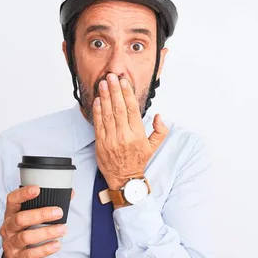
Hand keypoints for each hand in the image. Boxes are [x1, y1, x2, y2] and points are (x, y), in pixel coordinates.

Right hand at [0, 185, 68, 257]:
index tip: (37, 189)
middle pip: (21, 218)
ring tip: (63, 229)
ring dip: (47, 232)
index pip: (12, 200)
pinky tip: (57, 244)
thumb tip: (70, 193)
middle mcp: (8, 227)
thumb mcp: (30, 220)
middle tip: (59, 212)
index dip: (23, 194)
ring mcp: (11, 243)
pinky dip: (45, 249)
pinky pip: (31, 254)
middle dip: (41, 214)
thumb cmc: (25, 233)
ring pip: (26, 237)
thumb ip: (47, 206)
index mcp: (11, 214)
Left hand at [93, 73, 168, 189]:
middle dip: (114, 91)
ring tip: (103, 84)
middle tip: (111, 77)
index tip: (124, 82)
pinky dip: (97, 111)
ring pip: (107, 114)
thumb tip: (159, 116)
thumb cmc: (137, 162)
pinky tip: (97, 100)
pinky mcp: (100, 143)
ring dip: (104, 97)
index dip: (127, 94)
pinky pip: (98, 124)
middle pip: (119, 108)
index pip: (132, 109)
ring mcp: (111, 139)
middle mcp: (124, 136)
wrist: (125, 179)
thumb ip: (160, 131)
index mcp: (137, 135)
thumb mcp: (153, 147)